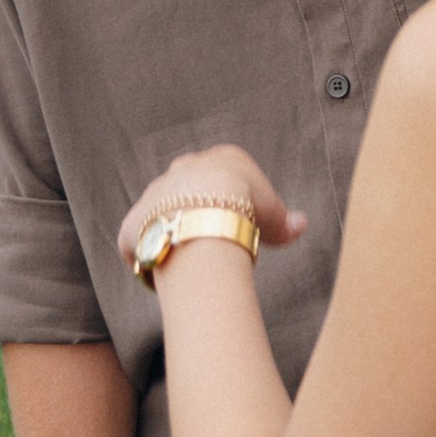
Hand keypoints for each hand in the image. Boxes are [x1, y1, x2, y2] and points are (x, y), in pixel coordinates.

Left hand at [117, 141, 306, 272]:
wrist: (206, 217)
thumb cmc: (246, 210)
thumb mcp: (275, 215)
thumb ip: (286, 220)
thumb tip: (302, 225)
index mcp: (218, 160)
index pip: (224, 177)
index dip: (232, 201)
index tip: (240, 222)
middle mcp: (181, 171)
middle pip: (189, 191)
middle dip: (197, 212)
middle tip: (213, 240)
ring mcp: (153, 196)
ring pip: (161, 216)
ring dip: (172, 234)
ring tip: (189, 262)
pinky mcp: (132, 225)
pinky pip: (137, 244)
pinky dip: (148, 258)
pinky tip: (163, 277)